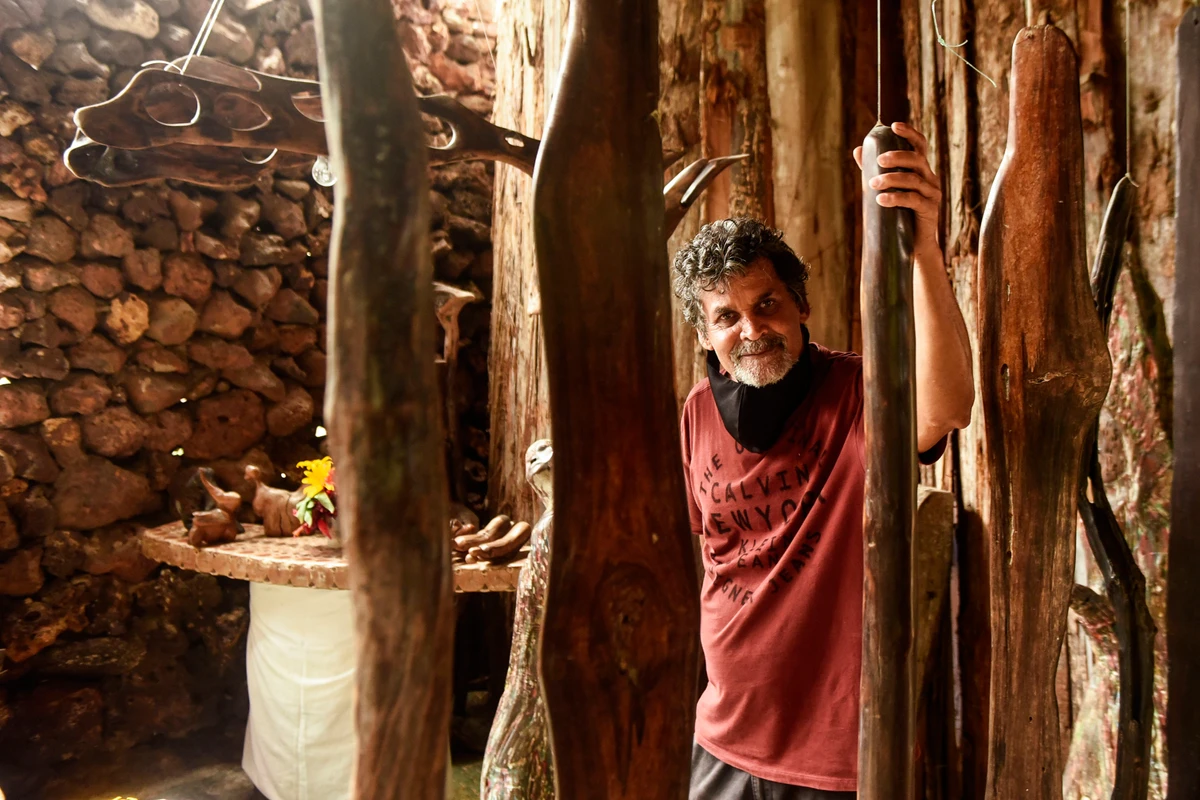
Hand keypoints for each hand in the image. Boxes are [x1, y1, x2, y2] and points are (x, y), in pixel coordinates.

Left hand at [853, 121, 942, 257]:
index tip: (894, 126)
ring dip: (890, 179)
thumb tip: (857, 150)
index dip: (909, 134)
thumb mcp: (886, 189)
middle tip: (878, 161)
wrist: (913, 245)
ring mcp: (932, 194)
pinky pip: (913, 199)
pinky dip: (895, 197)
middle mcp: (930, 179)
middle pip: (916, 159)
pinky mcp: (930, 210)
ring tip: (872, 184)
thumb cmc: (898, 214)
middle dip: (896, 157)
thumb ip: (873, 170)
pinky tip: (881, 199)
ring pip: (913, 179)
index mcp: (921, 170)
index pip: (919, 146)